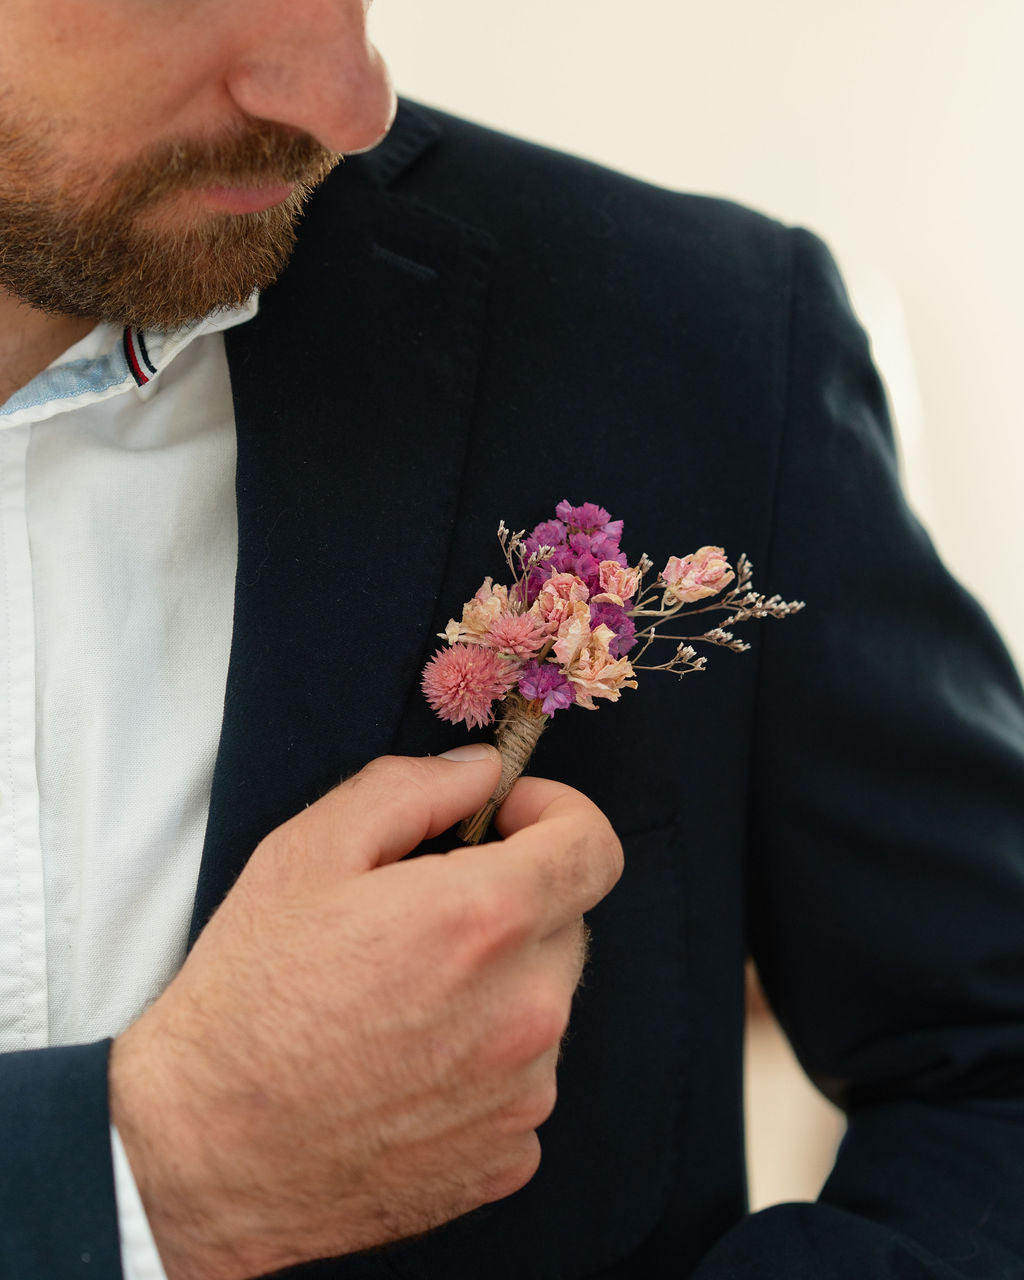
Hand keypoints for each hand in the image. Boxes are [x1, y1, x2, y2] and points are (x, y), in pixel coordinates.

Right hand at [109, 749, 621, 1279]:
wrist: (202, 1154)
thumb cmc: (249, 994)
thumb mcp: (309, 851)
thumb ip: (412, 788)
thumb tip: (483, 772)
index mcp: (486, 921)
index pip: (593, 845)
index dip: (555, 816)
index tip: (504, 823)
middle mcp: (527, 1011)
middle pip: (567, 923)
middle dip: (512, 901)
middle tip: (423, 917)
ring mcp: (525, 1096)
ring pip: (544, 1003)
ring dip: (498, 985)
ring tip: (403, 1004)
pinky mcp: (509, 1160)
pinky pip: (525, 1082)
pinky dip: (485, 1063)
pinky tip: (408, 1069)